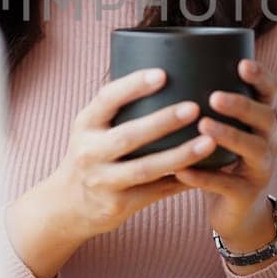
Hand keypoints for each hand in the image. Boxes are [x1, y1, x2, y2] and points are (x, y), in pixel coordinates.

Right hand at [6, 67, 216, 277]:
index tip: (163, 73)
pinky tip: (207, 170)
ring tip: (209, 142)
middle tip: (194, 107)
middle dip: (163, 121)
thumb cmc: (91, 153)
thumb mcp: (92, 127)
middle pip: (128, 136)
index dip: (133, 86)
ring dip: (180, 155)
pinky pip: (156, 192)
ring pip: (146, 169)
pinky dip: (183, 181)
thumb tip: (168, 72)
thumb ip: (118, 107)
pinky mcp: (118, 205)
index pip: (107, 100)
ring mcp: (103, 181)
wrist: (67, 205)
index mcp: (85, 124)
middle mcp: (90, 152)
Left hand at [174, 58, 276, 254]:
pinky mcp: (247, 195)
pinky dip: (205, 177)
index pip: (271, 93)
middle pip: (265, 118)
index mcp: (263, 122)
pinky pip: (227, 185)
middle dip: (242, 105)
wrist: (237, 212)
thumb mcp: (225, 130)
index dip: (261, 77)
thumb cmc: (223, 160)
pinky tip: (183, 170)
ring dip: (228, 136)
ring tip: (203, 125)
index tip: (242, 63)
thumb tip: (172, 64)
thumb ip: (211, 105)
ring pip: (252, 150)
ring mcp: (261, 170)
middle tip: (215, 97)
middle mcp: (270, 142)